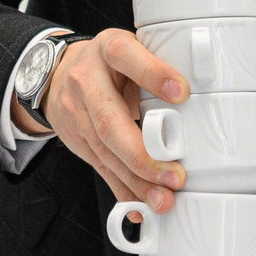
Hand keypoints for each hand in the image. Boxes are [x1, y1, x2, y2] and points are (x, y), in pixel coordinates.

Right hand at [15, 30, 188, 212]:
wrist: (56, 75)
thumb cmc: (109, 64)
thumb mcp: (130, 52)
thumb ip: (156, 71)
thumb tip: (199, 103)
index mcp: (108, 49)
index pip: (127, 56)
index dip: (153, 73)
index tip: (182, 93)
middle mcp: (87, 80)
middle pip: (110, 122)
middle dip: (144, 155)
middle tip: (175, 176)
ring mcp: (76, 112)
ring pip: (105, 152)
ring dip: (137, 181)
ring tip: (163, 199)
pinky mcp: (75, 140)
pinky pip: (100, 168)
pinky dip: (123, 190)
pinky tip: (139, 206)